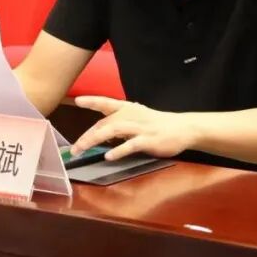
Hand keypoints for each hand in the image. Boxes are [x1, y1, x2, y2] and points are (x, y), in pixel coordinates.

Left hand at [70, 96, 197, 160]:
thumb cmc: (157, 124)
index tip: (78, 100)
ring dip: (94, 139)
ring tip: (82, 149)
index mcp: (128, 108)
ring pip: (112, 130)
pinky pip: (130, 145)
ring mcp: (139, 127)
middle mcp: (131, 115)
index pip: (106, 102)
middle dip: (87, 136)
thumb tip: (99, 134)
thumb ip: (118, 124)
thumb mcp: (136, 118)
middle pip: (104, 123)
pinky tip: (109, 155)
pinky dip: (119, 150)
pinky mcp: (148, 140)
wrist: (183, 128)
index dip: (92, 101)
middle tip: (74, 148)